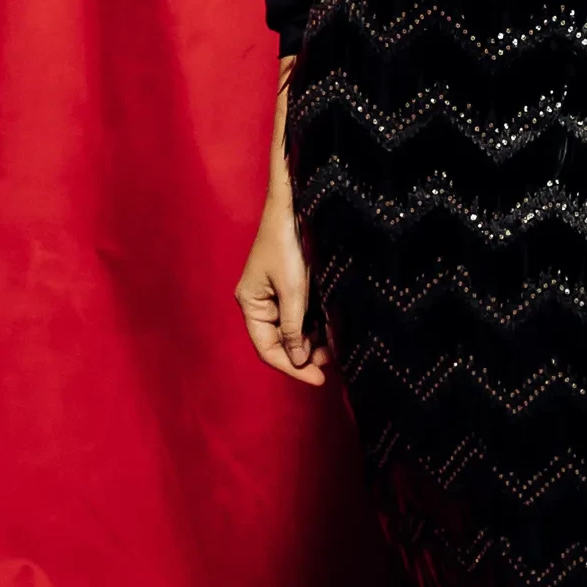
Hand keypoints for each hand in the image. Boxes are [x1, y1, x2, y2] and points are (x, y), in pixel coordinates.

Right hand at [235, 161, 326, 384]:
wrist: (295, 206)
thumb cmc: (288, 244)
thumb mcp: (293, 290)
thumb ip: (293, 327)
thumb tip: (297, 360)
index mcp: (250, 304)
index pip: (267, 348)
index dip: (291, 368)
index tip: (318, 380)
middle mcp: (260, 303)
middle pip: (280, 342)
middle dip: (305, 355)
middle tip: (331, 365)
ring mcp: (275, 295)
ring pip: (293, 330)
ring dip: (313, 341)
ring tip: (335, 349)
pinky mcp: (291, 287)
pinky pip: (302, 315)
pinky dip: (316, 325)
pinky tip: (333, 332)